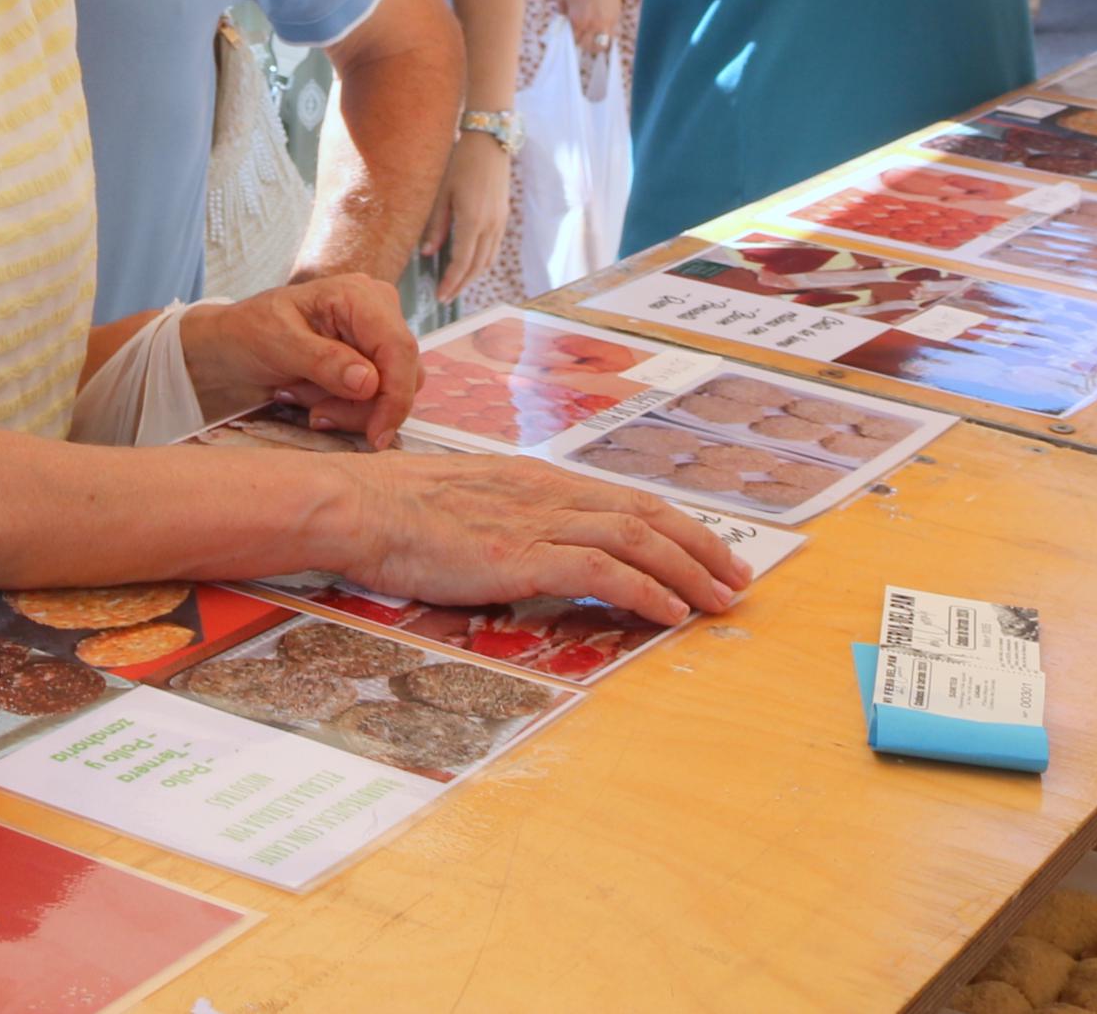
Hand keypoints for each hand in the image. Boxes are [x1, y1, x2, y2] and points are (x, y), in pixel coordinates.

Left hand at [189, 271, 418, 445]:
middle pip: (400, 375)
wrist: (230, 346)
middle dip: (360, 407)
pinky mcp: (370, 360)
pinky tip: (312, 401)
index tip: (377, 435)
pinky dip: (346, 408)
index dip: (395, 397)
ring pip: (391, 391)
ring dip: (349, 409)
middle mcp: (377, 311)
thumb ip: (325, 361)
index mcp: (359, 296)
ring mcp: (375, 336)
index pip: (399, 349)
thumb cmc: (248, 333)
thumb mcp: (278, 344)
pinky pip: (376, 397)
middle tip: (315, 415)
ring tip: (303, 401)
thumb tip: (370, 382)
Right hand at [333, 451, 753, 627]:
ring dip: (688, 572)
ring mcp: (537, 521)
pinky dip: (645, 590)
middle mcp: (548, 494)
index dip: (675, 526)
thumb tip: (533, 549)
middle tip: (738, 580)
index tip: (708, 551)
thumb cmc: (396, 512)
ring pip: (636, 538)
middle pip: (646, 514)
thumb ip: (507, 522)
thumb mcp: (466, 507)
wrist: (358, 506)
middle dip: (701, 547)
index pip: (623, 500)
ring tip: (721, 601)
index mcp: (536, 481)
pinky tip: (670, 614)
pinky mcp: (521, 554)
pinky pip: (601, 571)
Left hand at [418, 131, 514, 299]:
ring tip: (456, 284)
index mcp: (472, 220)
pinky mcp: (503, 216)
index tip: (440, 297)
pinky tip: (470, 263)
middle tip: (445, 297)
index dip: (451, 283)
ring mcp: (500, 221)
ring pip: (488, 260)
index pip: (461, 262)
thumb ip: (436, 225)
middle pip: (477, 267)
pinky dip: (482, 262)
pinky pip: (494, 248)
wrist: (490, 141)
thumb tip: (427, 253)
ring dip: (472, 276)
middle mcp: (490, 225)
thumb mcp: (442, 192)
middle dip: (461, 285)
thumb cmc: (460, 162)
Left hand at [557, 0, 619, 63]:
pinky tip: (598, 24)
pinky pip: (610, 33)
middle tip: (578, 35)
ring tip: (590, 34)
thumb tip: (564, 22)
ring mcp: (607, 21)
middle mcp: (594, 24)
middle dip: (581, 42)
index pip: (572, 41)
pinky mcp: (616, 15)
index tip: (567, 35)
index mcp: (578, 20)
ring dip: (594, 42)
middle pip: (587, 46)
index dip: (568, 39)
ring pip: (601, 44)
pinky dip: (604, 33)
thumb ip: (562, 13)